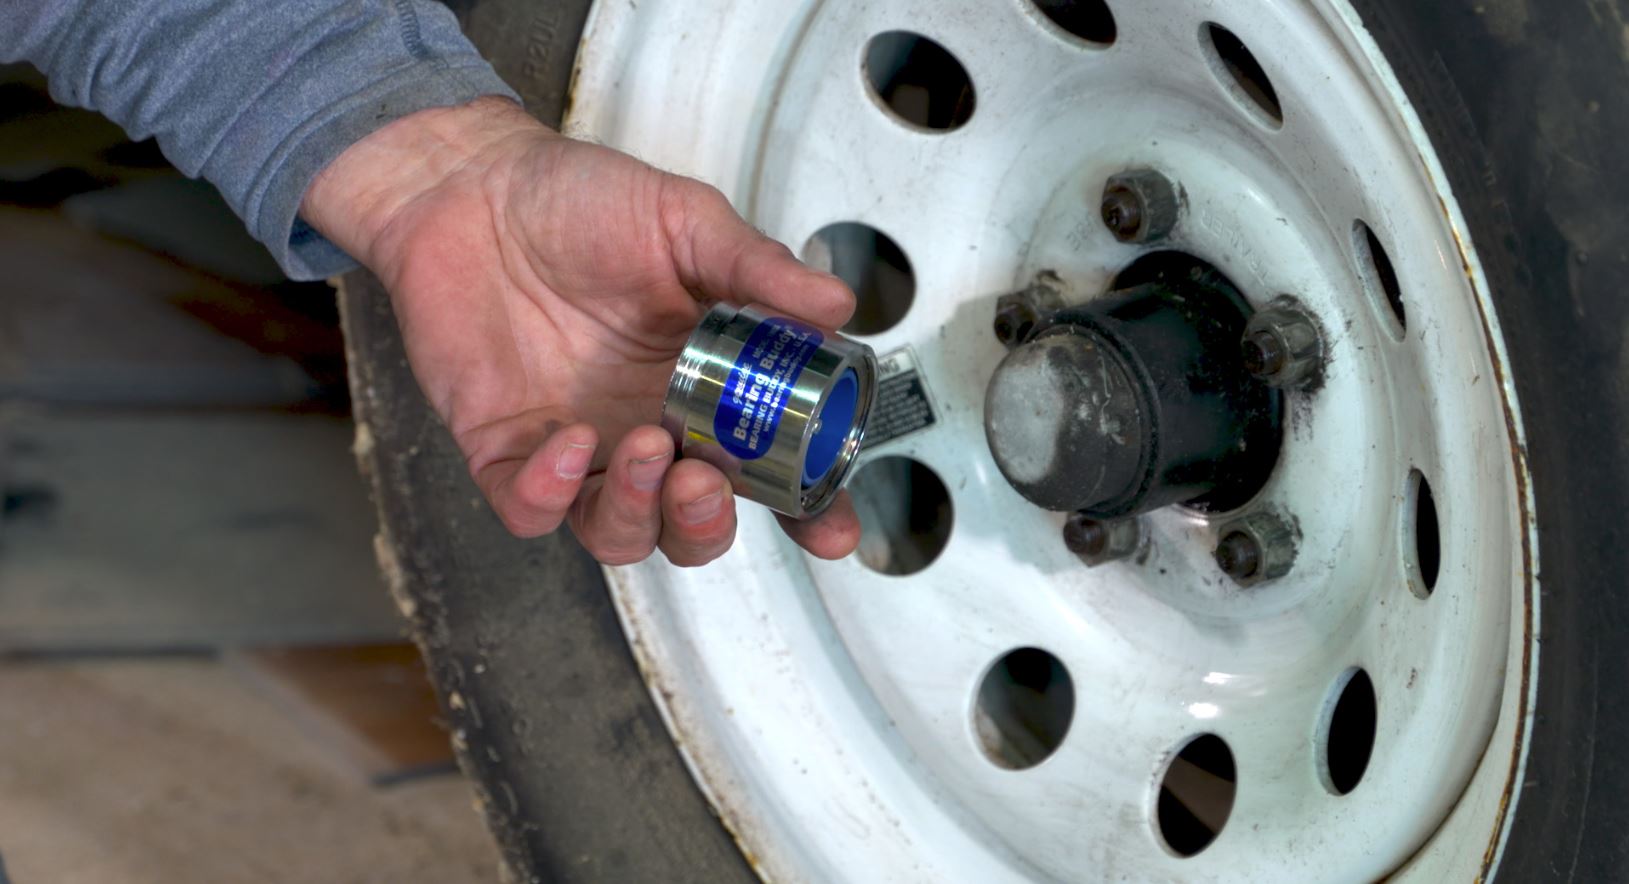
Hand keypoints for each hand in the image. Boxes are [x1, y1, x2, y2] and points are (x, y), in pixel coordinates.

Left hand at [303, 97, 861, 565]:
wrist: (472, 182)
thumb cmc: (577, 200)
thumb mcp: (686, 222)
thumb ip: (758, 269)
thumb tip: (836, 304)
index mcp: (704, 390)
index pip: (765, 471)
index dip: (804, 513)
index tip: (830, 528)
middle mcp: (646, 429)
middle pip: (691, 526)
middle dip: (707, 524)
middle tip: (706, 480)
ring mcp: (577, 448)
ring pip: (618, 534)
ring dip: (640, 513)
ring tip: (648, 450)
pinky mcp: (506, 450)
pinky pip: (531, 509)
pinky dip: (551, 495)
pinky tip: (567, 441)